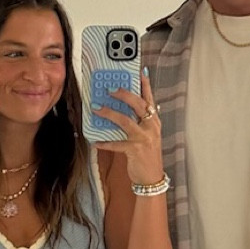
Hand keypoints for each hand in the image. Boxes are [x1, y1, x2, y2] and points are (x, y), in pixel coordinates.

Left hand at [95, 68, 164, 186]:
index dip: (145, 85)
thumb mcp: (148, 135)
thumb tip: (124, 109)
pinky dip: (104, 142)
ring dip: (109, 113)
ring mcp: (143, 138)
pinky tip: (95, 141)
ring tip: (97, 109)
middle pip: (138, 105)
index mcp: (154, 121)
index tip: (139, 72)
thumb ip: (140, 121)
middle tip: (110, 89)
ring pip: (125, 121)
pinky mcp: (135, 150)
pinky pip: (116, 144)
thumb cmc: (148, 155)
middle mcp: (151, 127)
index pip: (150, 99)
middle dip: (124, 95)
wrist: (152, 177)